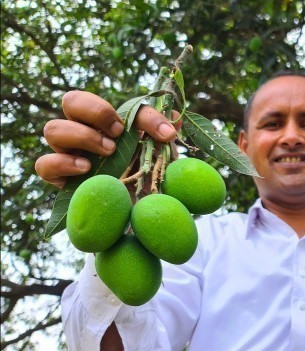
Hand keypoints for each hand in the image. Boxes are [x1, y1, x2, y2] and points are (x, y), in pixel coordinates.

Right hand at [35, 90, 178, 187]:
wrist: (133, 212)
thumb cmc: (142, 176)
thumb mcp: (158, 156)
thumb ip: (164, 134)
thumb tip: (176, 118)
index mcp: (107, 121)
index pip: (117, 101)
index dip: (137, 112)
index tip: (161, 132)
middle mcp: (83, 131)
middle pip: (71, 100)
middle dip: (95, 110)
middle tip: (119, 133)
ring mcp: (67, 152)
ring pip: (53, 129)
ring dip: (82, 136)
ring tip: (109, 152)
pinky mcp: (58, 177)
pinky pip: (44, 164)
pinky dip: (63, 163)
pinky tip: (86, 169)